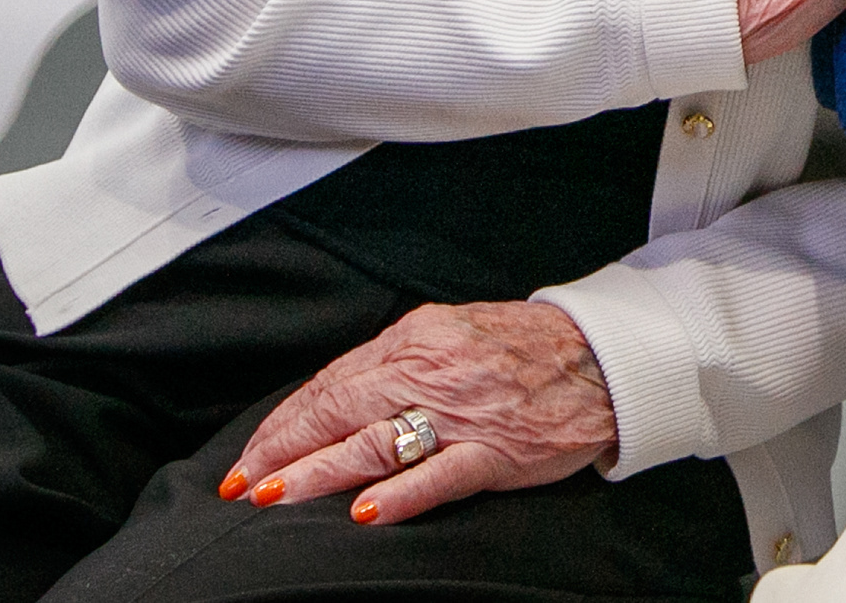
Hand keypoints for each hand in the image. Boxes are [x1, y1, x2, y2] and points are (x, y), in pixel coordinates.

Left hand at [223, 299, 614, 521]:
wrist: (602, 357)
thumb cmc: (524, 350)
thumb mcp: (451, 334)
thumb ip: (397, 364)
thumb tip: (335, 403)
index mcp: (417, 338)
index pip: (333, 382)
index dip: (286, 421)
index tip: (250, 454)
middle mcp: (431, 369)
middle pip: (340, 409)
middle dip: (283, 449)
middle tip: (243, 483)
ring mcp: (463, 411)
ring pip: (376, 441)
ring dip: (319, 471)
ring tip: (277, 496)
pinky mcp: (496, 449)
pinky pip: (440, 474)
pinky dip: (400, 493)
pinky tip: (365, 512)